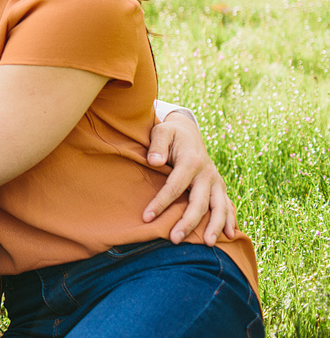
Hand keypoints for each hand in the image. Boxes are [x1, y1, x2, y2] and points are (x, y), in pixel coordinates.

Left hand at [142, 110, 239, 244]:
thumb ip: (157, 145)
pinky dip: (230, 220)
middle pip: (199, 202)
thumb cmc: (170, 134)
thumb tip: (155, 161)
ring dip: (214, 227)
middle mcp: (207, 174)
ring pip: (219, 207)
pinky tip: (229, 236)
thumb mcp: (161, 131)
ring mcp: (216, 181)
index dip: (160, 203)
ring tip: (208, 245)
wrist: (188, 132)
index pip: (175, 186)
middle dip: (187, 222)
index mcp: (191, 161)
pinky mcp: (219, 187)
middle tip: (174, 240)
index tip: (146, 217)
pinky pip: (227, 205)